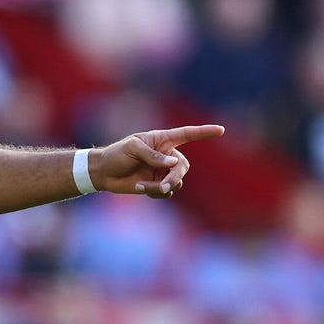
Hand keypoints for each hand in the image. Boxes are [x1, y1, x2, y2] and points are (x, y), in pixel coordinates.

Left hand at [94, 124, 224, 197]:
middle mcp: (166, 156)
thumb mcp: (132, 149)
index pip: (187, 134)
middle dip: (175, 177)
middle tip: (163, 185)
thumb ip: (152, 155)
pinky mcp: (156, 185)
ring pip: (176, 181)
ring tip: (144, 186)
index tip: (221, 130)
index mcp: (162, 140)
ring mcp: (162, 172)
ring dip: (163, 187)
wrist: (103, 173)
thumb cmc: (116, 154)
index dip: (204, 132)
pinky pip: (166, 192)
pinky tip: (141, 188)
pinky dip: (156, 193)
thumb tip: (172, 164)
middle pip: (183, 167)